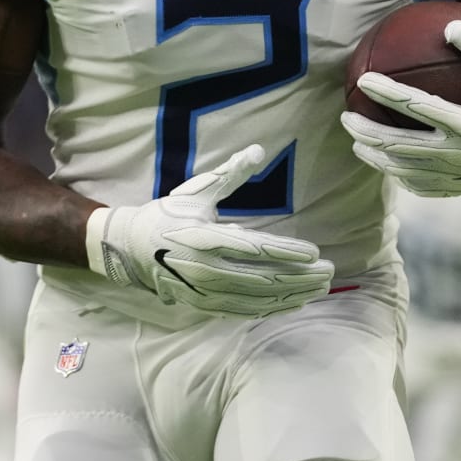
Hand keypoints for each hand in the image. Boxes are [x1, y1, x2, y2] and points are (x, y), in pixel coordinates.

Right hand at [86, 145, 334, 316]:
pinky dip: (271, 308)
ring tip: (320, 289)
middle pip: (264, 278)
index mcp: (205, 238)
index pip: (256, 249)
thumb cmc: (167, 215)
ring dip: (292, 295)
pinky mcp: (204, 305)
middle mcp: (206, 270)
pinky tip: (293, 302)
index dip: (288, 252)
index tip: (316, 253)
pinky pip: (244, 311)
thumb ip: (230, 173)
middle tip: (330, 273)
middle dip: (301, 277)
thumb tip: (258, 149)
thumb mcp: (197, 191)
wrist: (130, 250)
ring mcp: (205, 292)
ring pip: (257, 299)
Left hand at [341, 20, 460, 201]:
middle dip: (366, 131)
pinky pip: (418, 186)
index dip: (386, 91)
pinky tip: (386, 163)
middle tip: (346, 117)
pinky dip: (397, 175)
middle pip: (398, 144)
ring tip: (355, 142)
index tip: (364, 79)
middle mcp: (457, 154)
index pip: (416, 105)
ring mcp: (454, 177)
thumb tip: (450, 25)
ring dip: (374, 156)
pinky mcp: (456, 190)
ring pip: (402, 170)